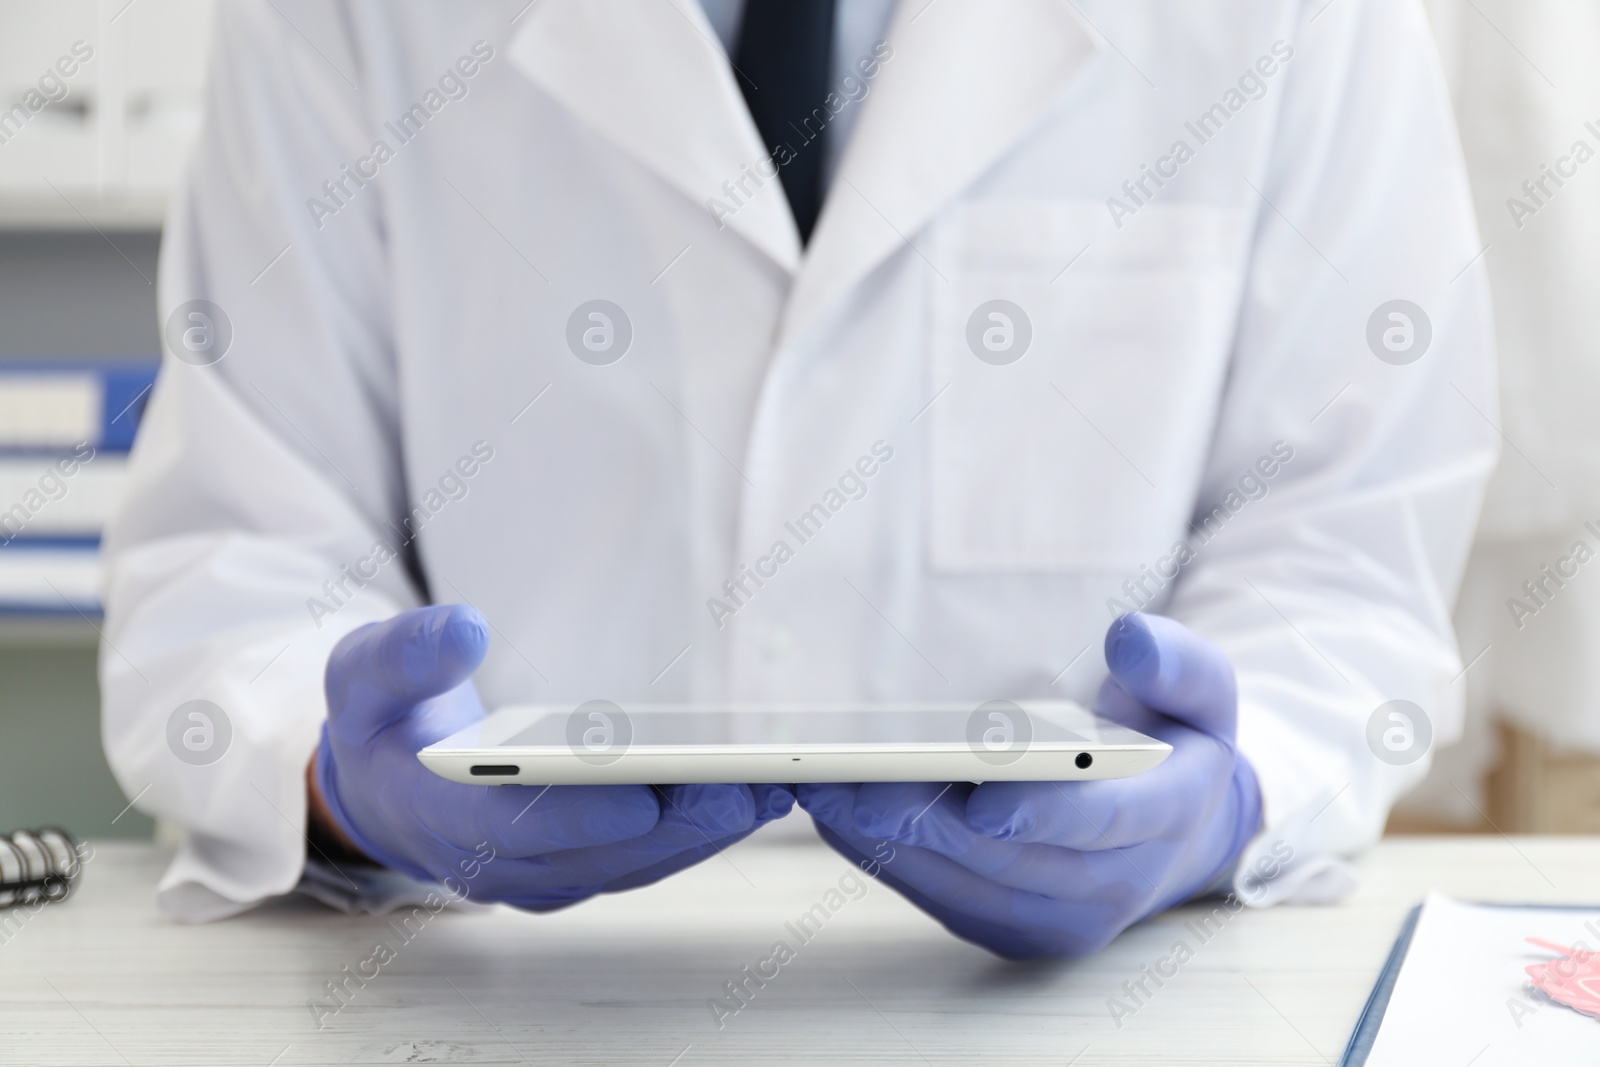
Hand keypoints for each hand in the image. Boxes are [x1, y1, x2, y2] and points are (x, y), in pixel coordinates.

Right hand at [313, 604, 792, 908]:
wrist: (383, 788)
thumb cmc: (381, 726)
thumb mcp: (364, 674)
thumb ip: (407, 654)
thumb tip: (465, 627)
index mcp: (440, 817)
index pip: (514, 826)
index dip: (580, 814)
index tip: (644, 793)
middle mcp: (497, 864)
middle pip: (599, 854)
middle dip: (679, 821)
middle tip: (751, 783)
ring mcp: (542, 876)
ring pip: (635, 864)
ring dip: (705, 831)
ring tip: (773, 785)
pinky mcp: (579, 870)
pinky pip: (647, 859)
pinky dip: (698, 832)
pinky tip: (750, 796)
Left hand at [797, 612, 1260, 958]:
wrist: (1180, 835)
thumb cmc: (1174, 744)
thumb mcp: (1202, 692)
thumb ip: (1176, 663)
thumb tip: (1129, 638)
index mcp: (1164, 819)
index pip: (1103, 822)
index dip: (1044, 813)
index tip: (987, 800)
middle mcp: (1110, 886)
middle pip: (1006, 857)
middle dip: (925, 817)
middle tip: (854, 775)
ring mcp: (1056, 919)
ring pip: (959, 883)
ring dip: (885, 840)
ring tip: (822, 785)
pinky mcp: (1008, 929)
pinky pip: (934, 897)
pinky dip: (882, 856)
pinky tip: (834, 811)